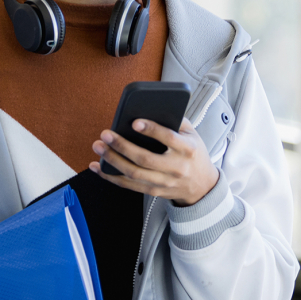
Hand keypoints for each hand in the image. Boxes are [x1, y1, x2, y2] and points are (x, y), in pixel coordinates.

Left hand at [88, 118, 219, 205]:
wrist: (203, 186)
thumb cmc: (193, 154)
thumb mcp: (192, 134)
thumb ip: (175, 120)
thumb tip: (149, 107)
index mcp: (188, 150)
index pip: (169, 139)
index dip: (152, 130)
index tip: (134, 122)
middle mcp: (176, 168)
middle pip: (145, 159)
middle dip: (122, 146)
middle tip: (105, 134)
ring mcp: (164, 182)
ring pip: (134, 174)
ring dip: (112, 161)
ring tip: (98, 146)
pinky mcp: (154, 192)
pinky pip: (129, 185)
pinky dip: (111, 176)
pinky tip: (97, 166)